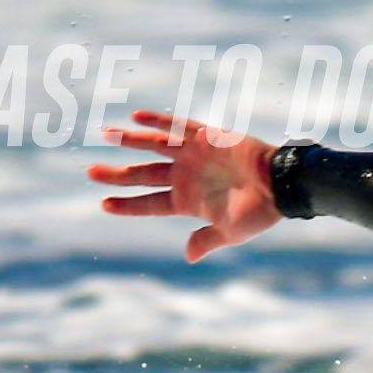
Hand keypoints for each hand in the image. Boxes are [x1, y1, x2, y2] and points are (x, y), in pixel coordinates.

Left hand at [87, 110, 282, 260]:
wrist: (281, 183)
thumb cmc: (259, 211)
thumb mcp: (230, 232)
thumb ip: (207, 239)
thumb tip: (188, 256)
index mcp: (188, 202)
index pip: (149, 203)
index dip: (126, 205)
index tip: (103, 204)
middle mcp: (186, 176)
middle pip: (143, 174)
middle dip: (116, 173)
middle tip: (90, 171)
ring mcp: (193, 155)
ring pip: (153, 147)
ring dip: (130, 141)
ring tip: (105, 134)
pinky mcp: (206, 136)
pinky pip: (177, 126)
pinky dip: (158, 121)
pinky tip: (135, 116)